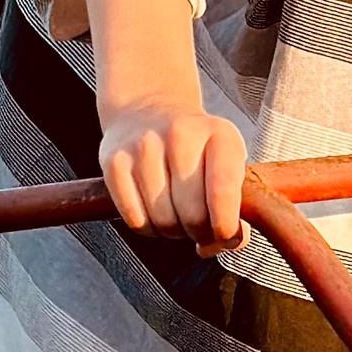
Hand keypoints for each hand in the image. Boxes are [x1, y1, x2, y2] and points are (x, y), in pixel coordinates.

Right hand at [98, 98, 247, 251]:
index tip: (225, 236)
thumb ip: (237, 205)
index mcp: (219, 135)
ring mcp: (143, 146)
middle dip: (199, 233)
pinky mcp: (114, 162)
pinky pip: (134, 219)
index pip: (223, 193)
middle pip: (192, 215)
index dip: (225, 228)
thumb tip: (228, 243)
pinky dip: (148, 229)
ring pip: (163, 221)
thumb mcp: (227, 162)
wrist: (147, 108)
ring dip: (173, 232)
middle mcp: (180, 135)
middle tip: (199, 226)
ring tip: (177, 217)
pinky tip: (154, 215)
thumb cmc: (196, 147)